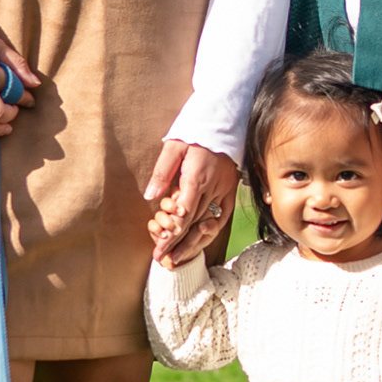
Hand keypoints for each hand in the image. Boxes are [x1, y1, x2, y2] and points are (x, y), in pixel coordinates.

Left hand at [144, 140, 240, 263]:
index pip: (185, 213)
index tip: (160, 248)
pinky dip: (211, 231)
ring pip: (209, 223)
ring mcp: (224, 190)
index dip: (172, 234)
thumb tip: (150, 196)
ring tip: (179, 258)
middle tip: (163, 260)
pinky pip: (223, 216)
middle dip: (178, 243)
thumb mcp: (174, 146)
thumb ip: (162, 172)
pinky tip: (201, 241)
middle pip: (194, 222)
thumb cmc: (197, 132)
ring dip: (194, 243)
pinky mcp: (231, 190)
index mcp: (197, 177)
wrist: (226, 121)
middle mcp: (213, 187)